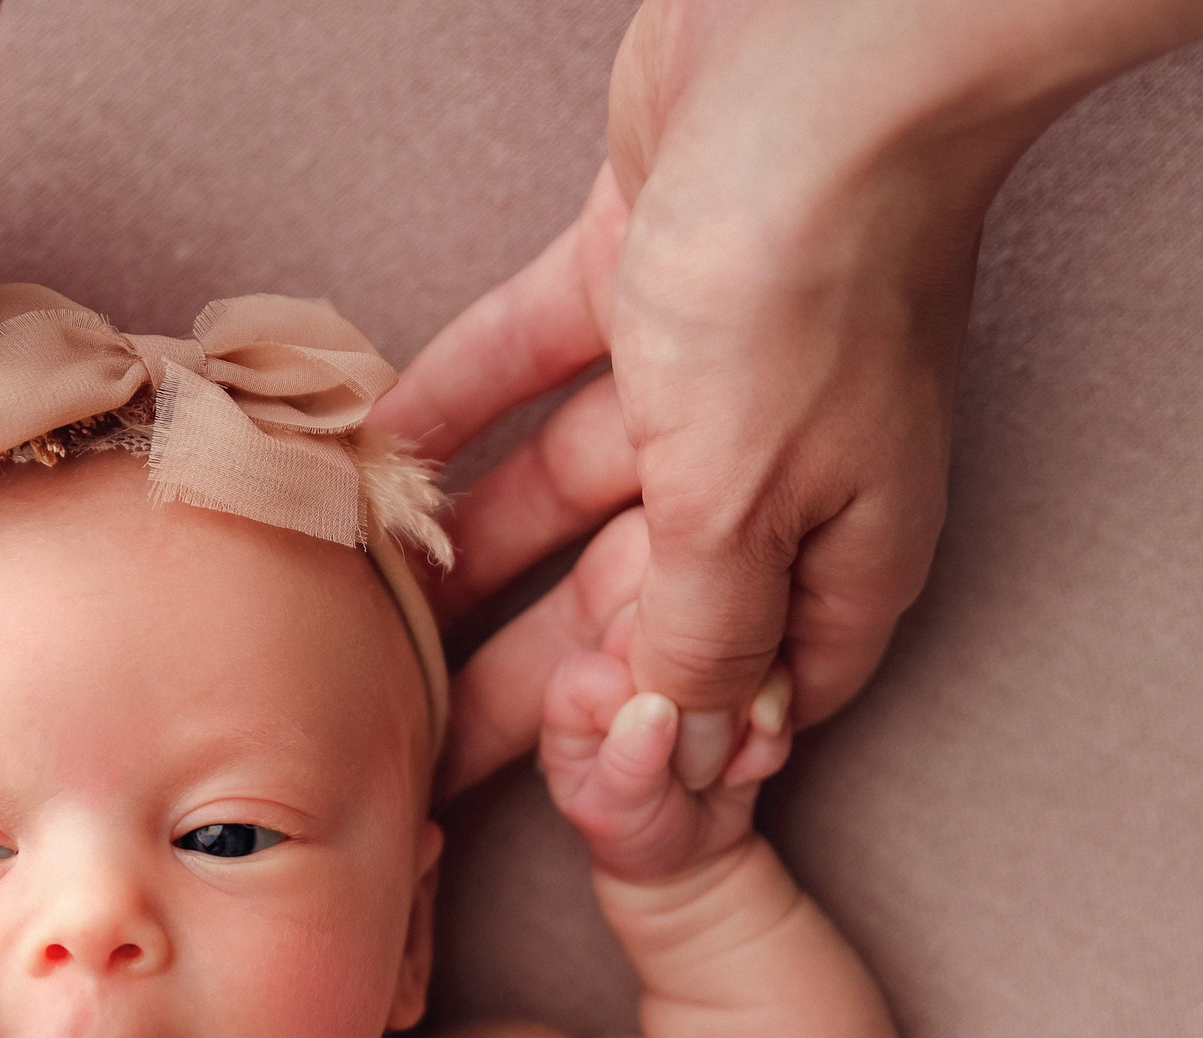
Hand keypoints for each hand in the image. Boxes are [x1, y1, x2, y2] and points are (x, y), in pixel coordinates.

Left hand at [383, 0, 1202, 792]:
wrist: (824, 52)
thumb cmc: (807, 282)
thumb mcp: (742, 501)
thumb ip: (701, 637)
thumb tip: (690, 761)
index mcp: (840, 546)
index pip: (743, 692)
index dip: (654, 750)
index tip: (546, 799)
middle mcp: (779, 471)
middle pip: (635, 604)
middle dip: (530, 672)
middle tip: (410, 743)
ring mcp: (706, 373)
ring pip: (568, 491)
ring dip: (474, 551)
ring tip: (362, 621)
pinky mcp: (638, 279)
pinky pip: (527, 371)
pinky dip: (455, 413)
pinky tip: (369, 465)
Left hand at [540, 644, 791, 886]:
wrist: (690, 850)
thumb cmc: (633, 827)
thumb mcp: (616, 811)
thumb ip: (627, 762)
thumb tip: (655, 706)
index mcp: (578, 690)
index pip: (601, 667)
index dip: (632, 708)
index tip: (652, 753)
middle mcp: (629, 661)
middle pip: (668, 635)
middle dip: (700, 703)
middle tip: (697, 764)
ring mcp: (687, 662)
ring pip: (732, 650)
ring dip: (745, 718)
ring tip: (724, 773)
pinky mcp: (740, 675)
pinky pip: (773, 678)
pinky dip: (769, 733)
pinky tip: (745, 768)